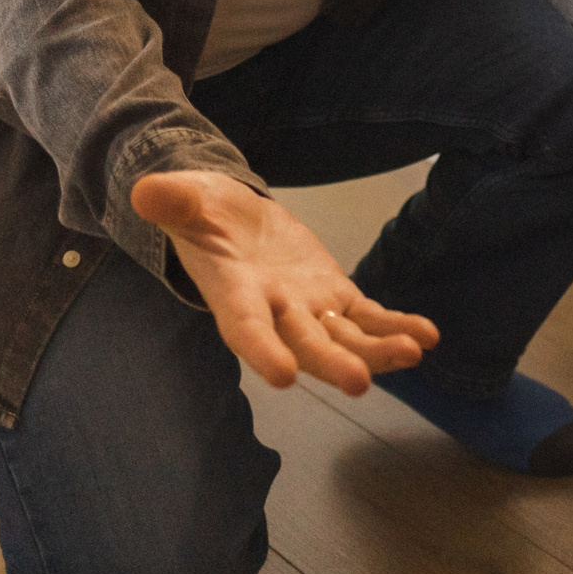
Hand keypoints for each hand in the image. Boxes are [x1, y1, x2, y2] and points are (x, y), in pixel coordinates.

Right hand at [130, 170, 439, 394]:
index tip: (281, 377)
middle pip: (303, 344)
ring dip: (378, 349)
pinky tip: (428, 336)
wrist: (227, 218)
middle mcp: (274, 312)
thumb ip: (173, 201)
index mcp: (233, 294)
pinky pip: (368, 316)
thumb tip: (144, 191)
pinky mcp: (335, 295)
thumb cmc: (200, 212)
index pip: (245, 328)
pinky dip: (395, 325)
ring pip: (344, 337)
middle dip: (331, 362)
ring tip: (412, 352)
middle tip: (360, 382)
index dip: (262, 350)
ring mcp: (308, 307)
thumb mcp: (185, 199)